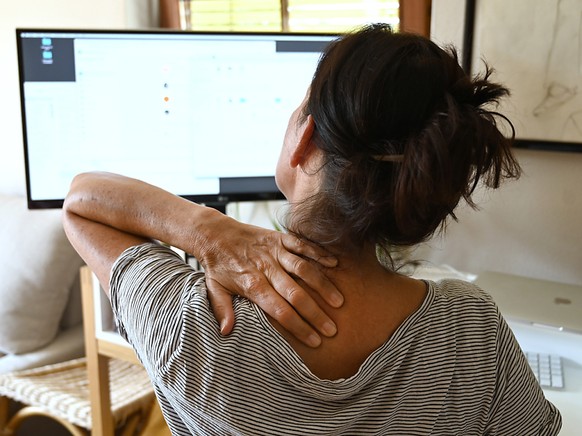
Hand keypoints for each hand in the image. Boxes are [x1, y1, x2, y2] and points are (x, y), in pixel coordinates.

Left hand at [197, 214, 342, 347]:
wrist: (214, 233)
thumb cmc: (217, 265)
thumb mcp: (214, 289)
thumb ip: (222, 310)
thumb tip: (226, 333)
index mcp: (252, 285)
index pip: (280, 311)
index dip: (299, 327)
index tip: (315, 341)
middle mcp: (266, 268)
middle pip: (296, 294)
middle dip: (316, 314)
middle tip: (332, 329)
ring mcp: (275, 252)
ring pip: (303, 269)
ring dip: (322, 285)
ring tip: (338, 302)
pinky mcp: (280, 238)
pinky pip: (302, 244)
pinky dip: (318, 252)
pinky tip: (334, 263)